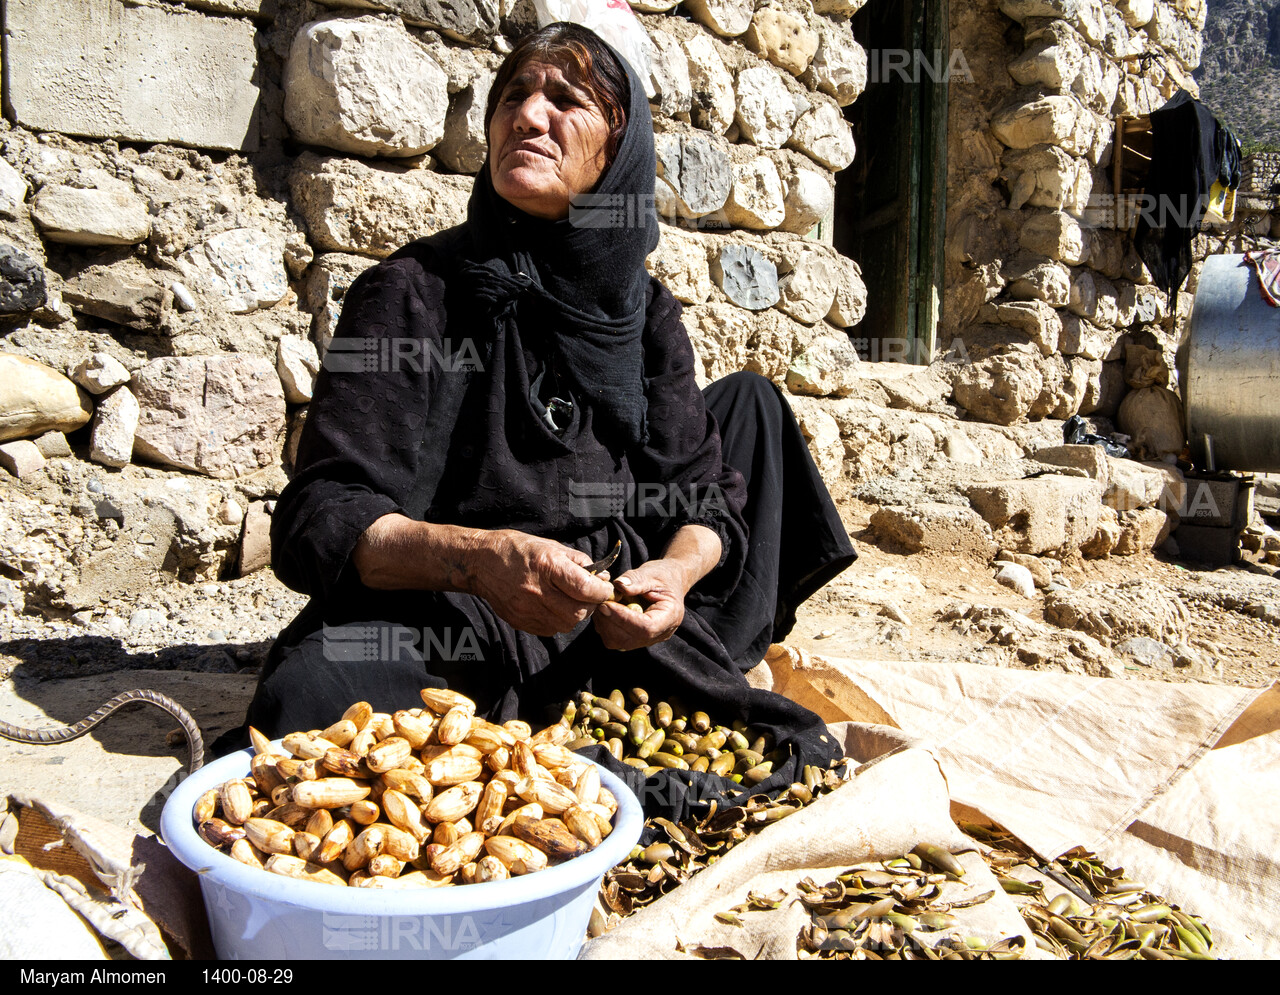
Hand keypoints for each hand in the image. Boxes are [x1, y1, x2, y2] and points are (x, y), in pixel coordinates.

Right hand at [470, 529, 614, 636]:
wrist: (481, 563)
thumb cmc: (517, 550)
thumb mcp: (551, 546)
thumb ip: (579, 562)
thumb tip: (601, 577)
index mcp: (547, 566)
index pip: (586, 588)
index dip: (602, 591)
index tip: (605, 588)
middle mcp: (537, 591)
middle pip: (578, 612)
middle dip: (591, 606)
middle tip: (590, 596)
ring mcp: (527, 609)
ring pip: (566, 624)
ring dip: (575, 615)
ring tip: (571, 601)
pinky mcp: (520, 621)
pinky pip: (550, 630)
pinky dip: (559, 621)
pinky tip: (554, 607)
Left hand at [591, 559, 690, 651]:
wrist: (669, 582)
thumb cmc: (663, 576)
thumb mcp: (651, 573)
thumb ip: (635, 580)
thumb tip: (618, 586)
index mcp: (670, 616)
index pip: (645, 627)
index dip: (623, 618)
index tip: (606, 604)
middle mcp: (660, 633)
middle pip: (630, 639)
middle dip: (610, 622)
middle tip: (601, 602)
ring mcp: (648, 639)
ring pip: (619, 642)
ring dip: (606, 624)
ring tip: (605, 604)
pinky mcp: (635, 638)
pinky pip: (616, 639)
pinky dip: (606, 626)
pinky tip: (608, 610)